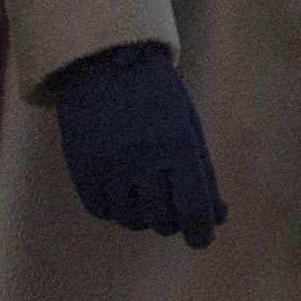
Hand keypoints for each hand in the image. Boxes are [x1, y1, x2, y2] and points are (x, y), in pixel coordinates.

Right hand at [48, 41, 225, 248]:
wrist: (102, 61)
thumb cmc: (156, 95)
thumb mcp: (188, 126)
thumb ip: (204, 173)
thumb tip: (218, 218)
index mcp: (177, 145)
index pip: (194, 209)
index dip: (201, 233)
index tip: (200, 240)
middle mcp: (142, 159)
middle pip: (162, 220)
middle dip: (171, 221)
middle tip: (171, 208)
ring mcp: (108, 165)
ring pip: (130, 219)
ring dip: (141, 217)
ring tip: (144, 195)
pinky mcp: (81, 168)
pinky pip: (101, 211)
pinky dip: (114, 209)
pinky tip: (120, 192)